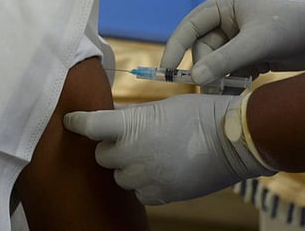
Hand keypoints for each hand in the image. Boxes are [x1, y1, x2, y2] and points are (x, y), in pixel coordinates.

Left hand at [63, 94, 272, 204]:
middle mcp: (132, 154)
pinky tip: (161, 171)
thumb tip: (112, 120)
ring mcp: (145, 178)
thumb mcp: (160, 109)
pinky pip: (139, 193)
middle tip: (131, 139)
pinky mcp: (160, 195)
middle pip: (102, 156)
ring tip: (151, 155)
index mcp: (130, 127)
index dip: (76, 123)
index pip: (89, 126)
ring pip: (119, 177)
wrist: (234, 141)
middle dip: (112, 148)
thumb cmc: (199, 115)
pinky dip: (144, 184)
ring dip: (127, 167)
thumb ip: (132, 118)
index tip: (70, 122)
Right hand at [161, 0, 304, 83]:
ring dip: (221, 78)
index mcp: (225, 6)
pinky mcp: (251, 54)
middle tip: (211, 89)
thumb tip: (193, 78)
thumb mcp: (256, 45)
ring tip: (231, 90)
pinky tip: (245, 88)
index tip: (167, 69)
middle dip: (206, 69)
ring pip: (216, 63)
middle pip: (202, 49)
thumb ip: (223, 61)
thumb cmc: (294, 29)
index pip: (189, 26)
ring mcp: (239, 38)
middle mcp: (228, 20)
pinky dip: (234, 81)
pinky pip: (231, 70)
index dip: (175, 47)